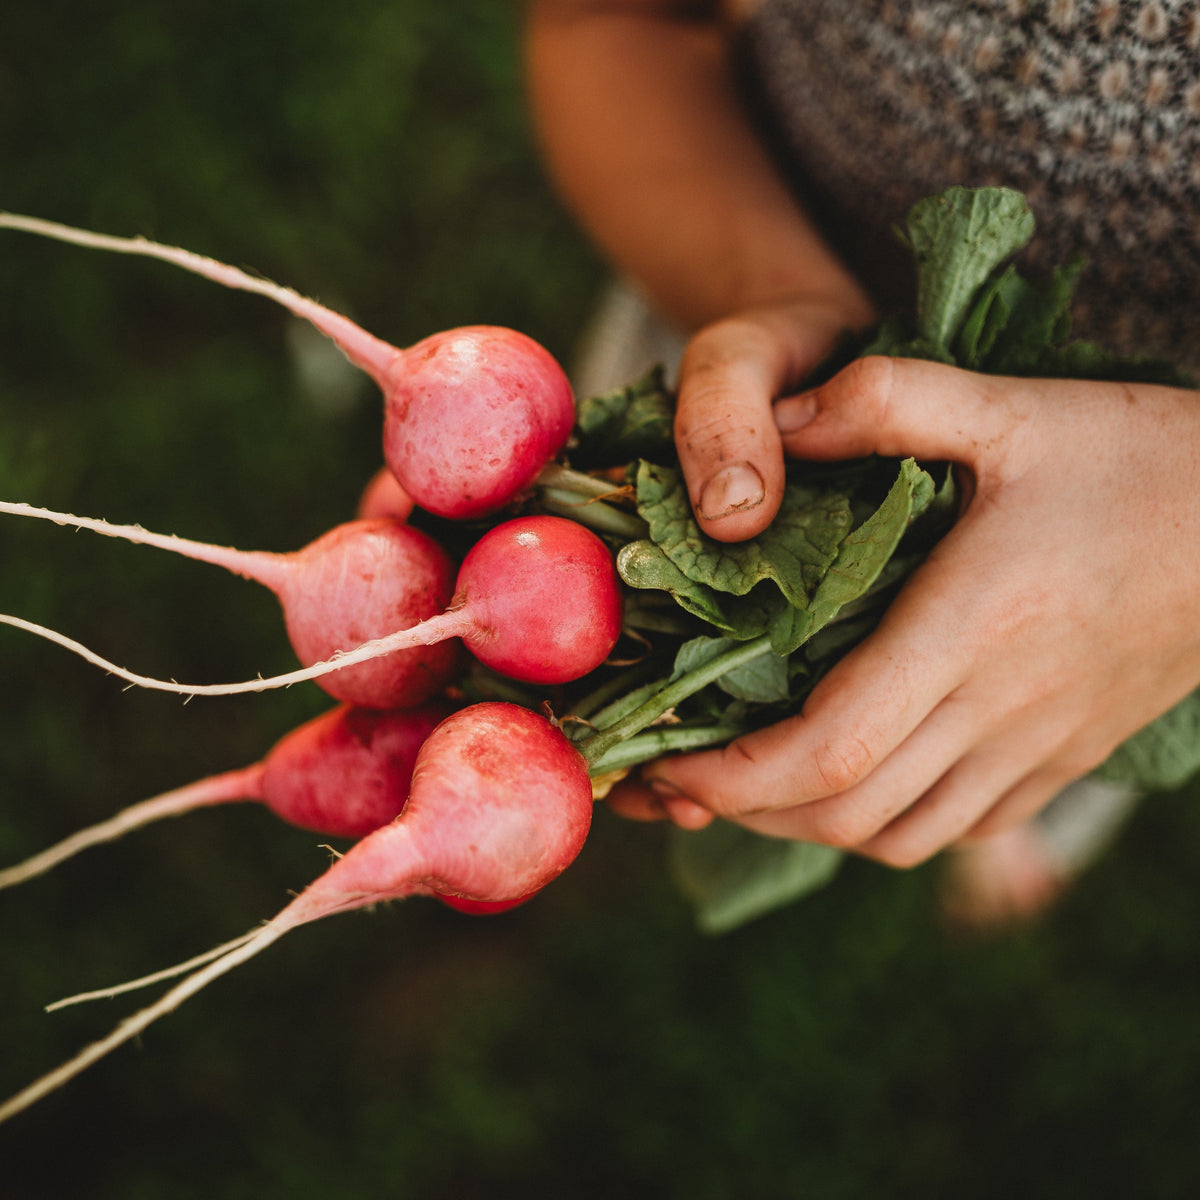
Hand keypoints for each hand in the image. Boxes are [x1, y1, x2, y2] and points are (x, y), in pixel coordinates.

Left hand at [607, 355, 1199, 865]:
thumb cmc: (1139, 458)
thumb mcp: (1010, 407)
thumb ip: (887, 401)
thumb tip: (781, 421)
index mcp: (973, 627)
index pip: (834, 747)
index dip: (738, 774)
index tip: (672, 759)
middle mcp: (1001, 709)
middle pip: (848, 811)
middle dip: (747, 810)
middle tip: (680, 776)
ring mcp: (1037, 748)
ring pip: (899, 836)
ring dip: (808, 825)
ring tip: (747, 786)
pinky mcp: (1062, 759)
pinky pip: (957, 828)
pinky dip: (882, 822)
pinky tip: (849, 780)